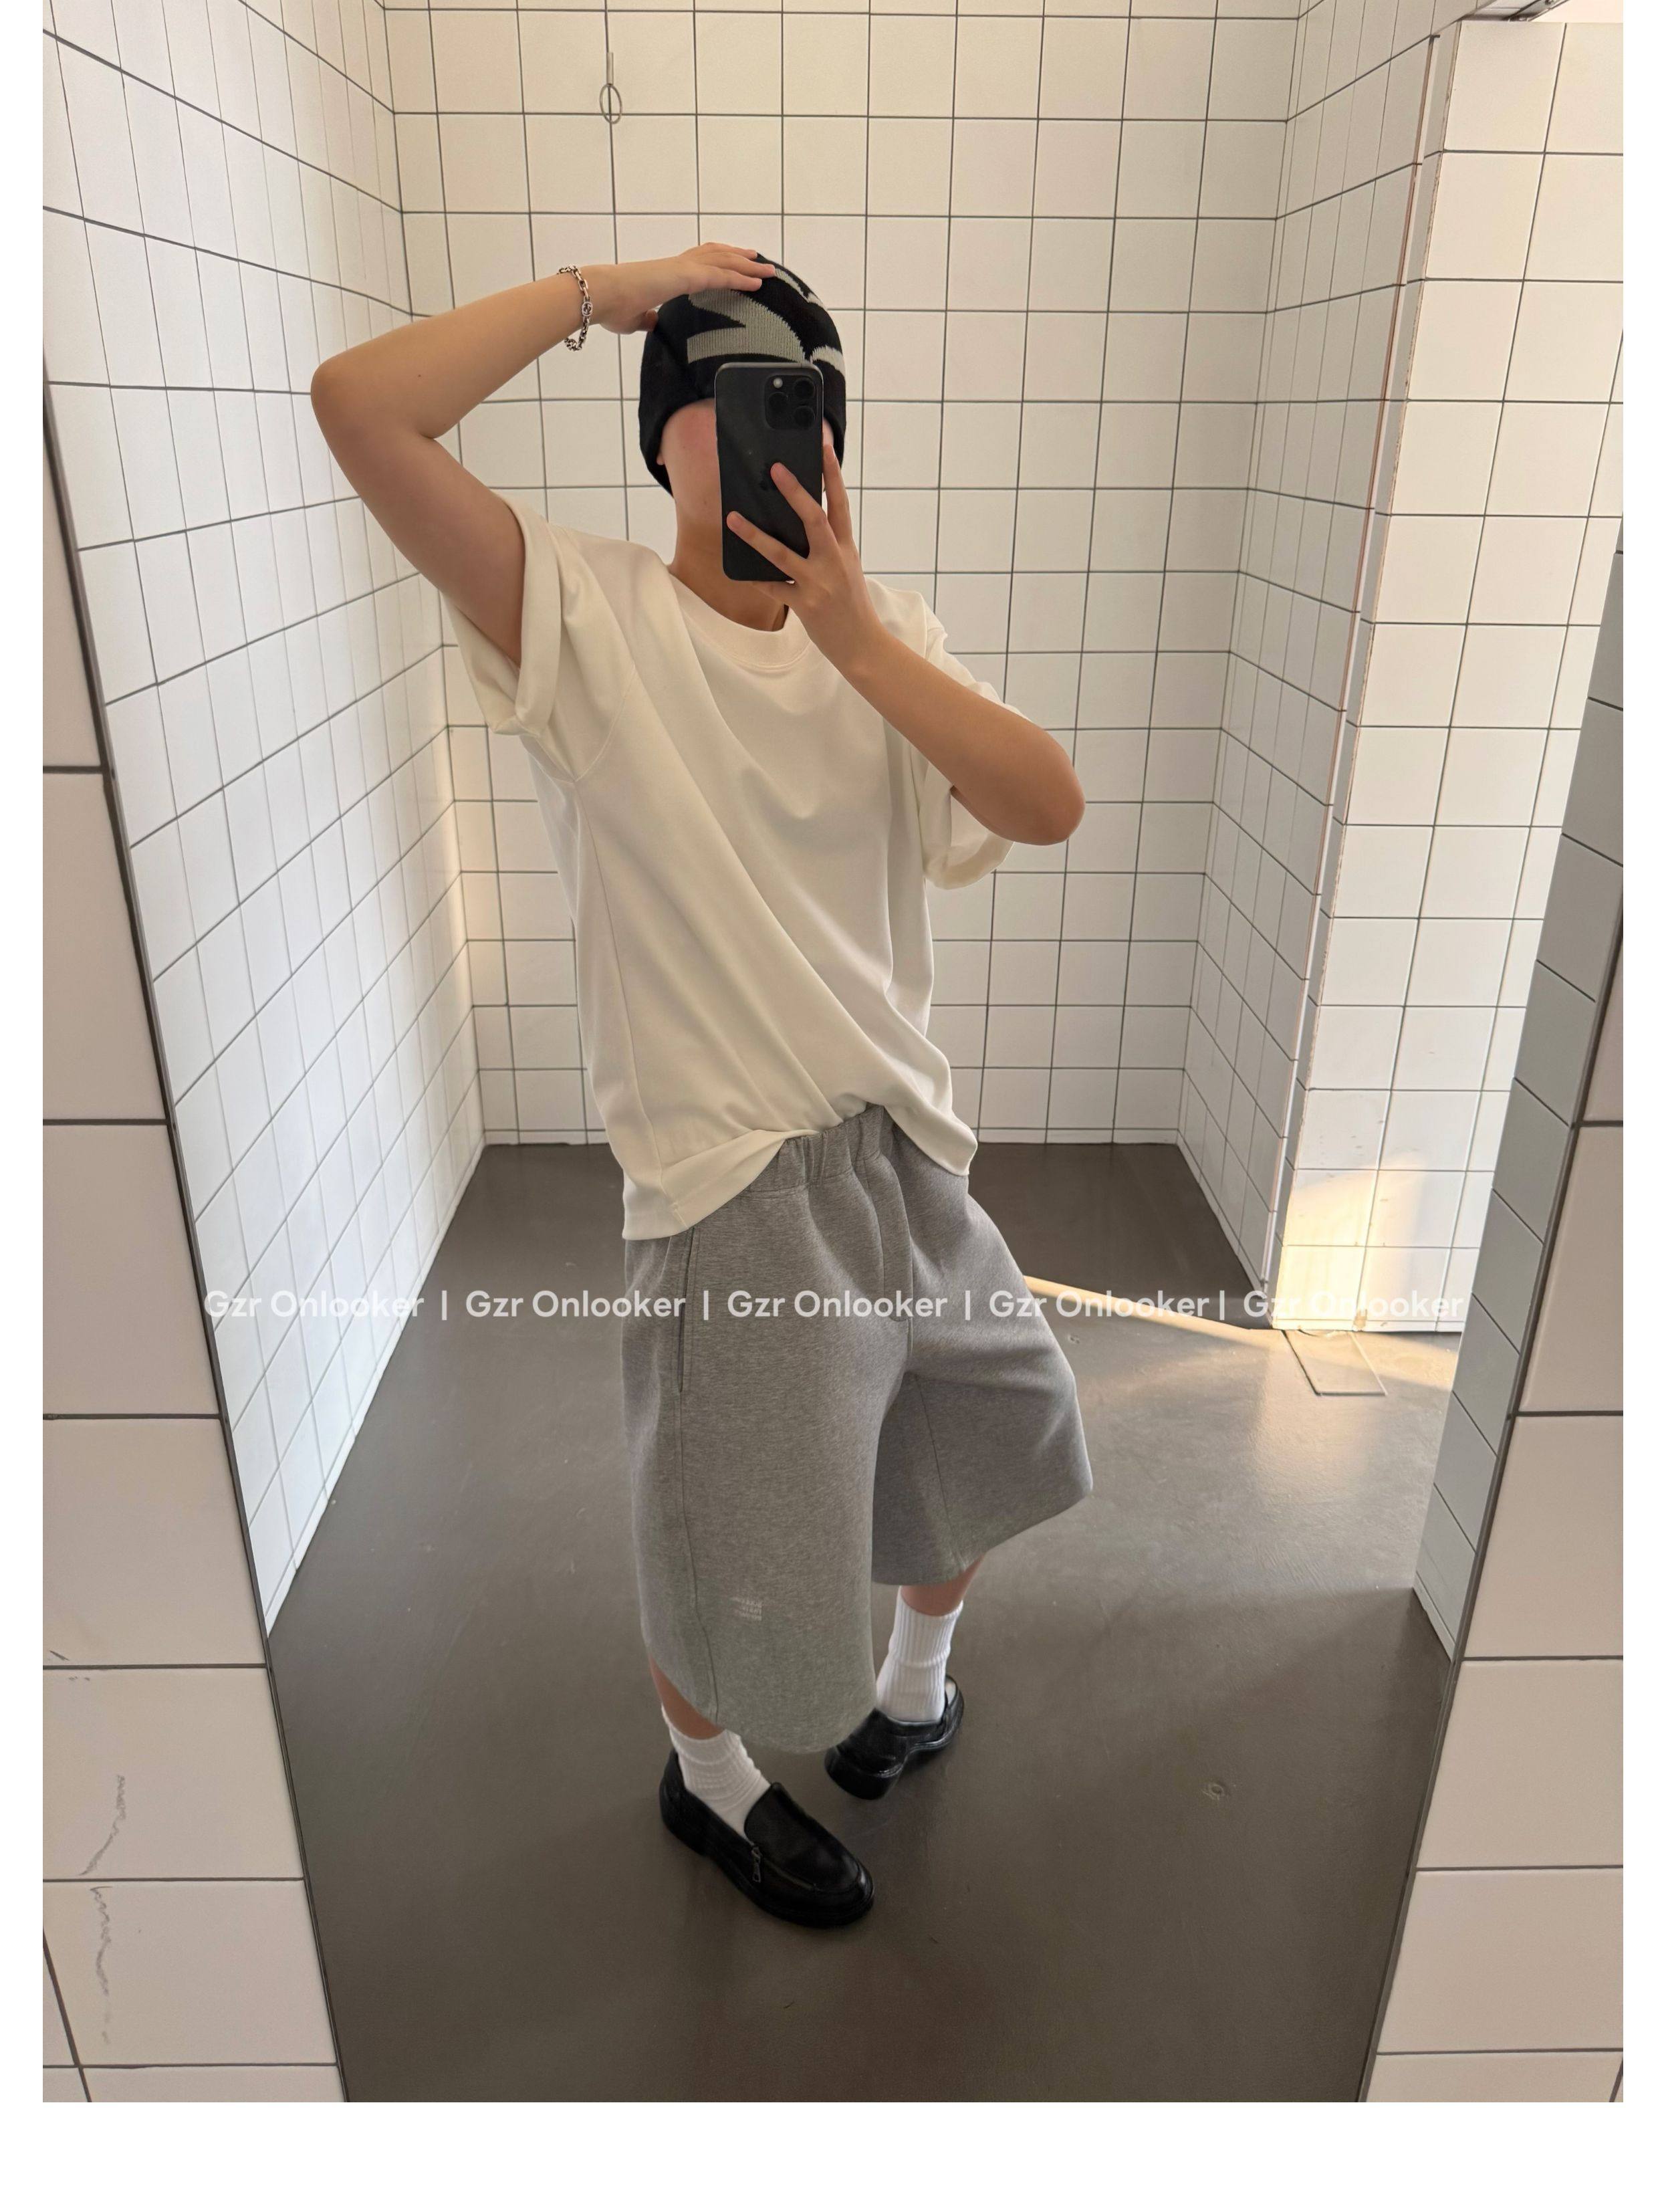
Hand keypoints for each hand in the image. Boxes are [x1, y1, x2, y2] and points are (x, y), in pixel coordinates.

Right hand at [586, 244, 775, 335]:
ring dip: (748, 266)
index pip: (699, 262)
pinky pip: (721, 276)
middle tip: (758, 259)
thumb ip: (647, 319)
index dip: (718, 261)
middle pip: (716, 255)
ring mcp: (682, 268)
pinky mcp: (686, 276)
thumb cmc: (611, 307)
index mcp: (667, 273)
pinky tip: (756, 283)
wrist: (601, 295)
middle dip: (739, 257)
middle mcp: (678, 265)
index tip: (733, 262)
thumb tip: (652, 322)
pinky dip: (741, 278)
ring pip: (724, 262)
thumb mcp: (634, 318)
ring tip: (768, 270)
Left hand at [727, 436, 885, 676]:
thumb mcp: (846, 568)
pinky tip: (739, 569)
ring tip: (733, 518)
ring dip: (755, 534)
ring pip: (782, 553)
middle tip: (775, 469)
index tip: (823, 447)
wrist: (862, 645)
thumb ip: (828, 546)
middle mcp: (834, 561)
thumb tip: (797, 522)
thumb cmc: (850, 604)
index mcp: (846, 548)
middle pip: (814, 519)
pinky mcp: (805, 605)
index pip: (840, 503)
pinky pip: (774, 588)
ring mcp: (819, 583)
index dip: (832, 474)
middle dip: (794, 492)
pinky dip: (756, 579)